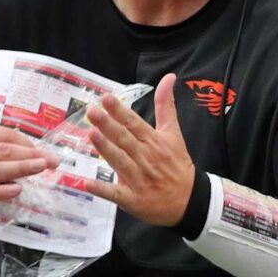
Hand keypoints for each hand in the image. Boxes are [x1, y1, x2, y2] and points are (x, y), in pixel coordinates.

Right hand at [0, 126, 59, 219]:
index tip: (43, 150)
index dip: (26, 142)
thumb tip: (27, 152)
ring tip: (41, 169)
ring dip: (22, 169)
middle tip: (52, 161)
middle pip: (4, 151)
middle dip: (31, 155)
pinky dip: (1, 191)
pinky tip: (17, 190)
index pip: (3, 135)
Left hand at [85, 73, 195, 226]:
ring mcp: (139, 179)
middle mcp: (145, 158)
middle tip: (92, 112)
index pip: (134, 123)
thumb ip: (166, 105)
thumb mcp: (174, 132)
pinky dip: (103, 189)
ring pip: (120, 162)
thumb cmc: (177, 163)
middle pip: (125, 139)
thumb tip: (169, 77)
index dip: (120, 111)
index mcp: (154, 141)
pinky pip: (116, 193)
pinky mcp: (133, 199)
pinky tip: (88, 182)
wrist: (190, 200)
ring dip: (106, 149)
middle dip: (108, 125)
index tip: (106, 98)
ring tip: (91, 134)